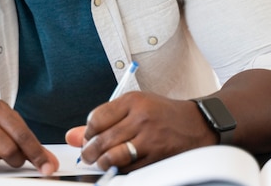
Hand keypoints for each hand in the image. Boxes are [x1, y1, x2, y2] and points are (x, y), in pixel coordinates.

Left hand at [65, 91, 214, 172]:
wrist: (198, 123)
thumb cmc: (163, 114)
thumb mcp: (134, 107)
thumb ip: (102, 120)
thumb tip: (71, 135)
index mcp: (133, 100)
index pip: (97, 117)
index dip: (87, 131)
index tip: (88, 137)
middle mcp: (141, 117)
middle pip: (103, 138)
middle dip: (89, 151)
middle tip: (88, 155)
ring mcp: (150, 138)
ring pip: (114, 155)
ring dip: (103, 162)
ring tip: (101, 161)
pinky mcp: (158, 156)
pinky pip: (131, 168)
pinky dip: (120, 170)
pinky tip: (119, 166)